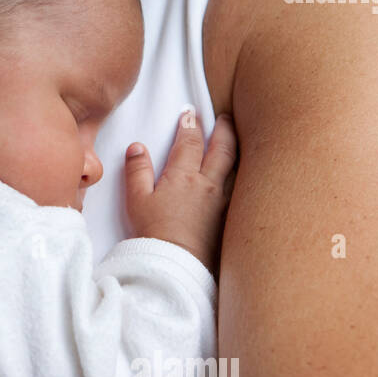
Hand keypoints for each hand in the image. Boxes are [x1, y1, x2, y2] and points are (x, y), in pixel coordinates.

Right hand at [123, 112, 237, 273]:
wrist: (176, 263)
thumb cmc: (154, 232)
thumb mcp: (137, 199)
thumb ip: (137, 170)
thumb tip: (137, 147)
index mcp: (183, 176)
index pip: (190, 142)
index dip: (189, 124)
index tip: (189, 113)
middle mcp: (208, 183)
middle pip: (222, 148)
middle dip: (222, 129)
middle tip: (223, 118)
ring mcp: (222, 200)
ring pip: (235, 166)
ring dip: (235, 149)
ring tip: (235, 140)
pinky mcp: (228, 217)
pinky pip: (239, 187)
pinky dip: (240, 174)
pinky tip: (239, 175)